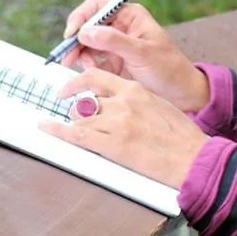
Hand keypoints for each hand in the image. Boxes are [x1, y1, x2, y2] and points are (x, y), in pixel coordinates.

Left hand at [44, 68, 210, 187]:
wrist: (192, 158)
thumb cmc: (181, 137)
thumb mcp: (158, 106)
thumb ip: (136, 100)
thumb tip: (117, 101)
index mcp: (134, 90)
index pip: (96, 77)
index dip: (76, 82)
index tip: (67, 88)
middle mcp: (122, 102)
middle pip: (85, 101)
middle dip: (79, 112)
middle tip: (77, 118)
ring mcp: (116, 123)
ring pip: (80, 119)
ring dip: (76, 125)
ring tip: (80, 133)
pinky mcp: (112, 145)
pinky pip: (76, 136)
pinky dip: (57, 131)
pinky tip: (45, 127)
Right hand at [58, 0, 209, 111]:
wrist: (180, 93)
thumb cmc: (168, 68)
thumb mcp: (141, 53)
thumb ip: (113, 41)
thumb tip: (85, 31)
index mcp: (129, 15)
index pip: (96, 7)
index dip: (80, 17)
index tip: (72, 34)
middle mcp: (120, 26)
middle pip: (87, 26)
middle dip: (76, 41)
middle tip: (67, 57)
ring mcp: (114, 44)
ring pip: (86, 44)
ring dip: (81, 56)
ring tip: (85, 69)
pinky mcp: (112, 61)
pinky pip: (91, 60)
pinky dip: (88, 67)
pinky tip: (93, 75)